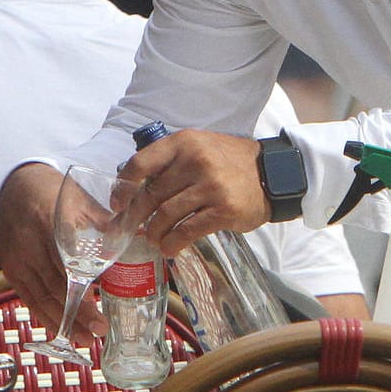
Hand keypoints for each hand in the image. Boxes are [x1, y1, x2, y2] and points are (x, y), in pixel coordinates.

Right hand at [0, 163, 103, 336]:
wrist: (16, 190)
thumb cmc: (55, 195)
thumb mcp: (81, 200)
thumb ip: (106, 221)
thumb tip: (142, 234)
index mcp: (48, 222)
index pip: (65, 262)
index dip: (82, 289)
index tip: (100, 305)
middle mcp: (28, 244)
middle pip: (55, 286)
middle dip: (77, 312)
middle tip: (99, 330)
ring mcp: (17, 259)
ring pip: (41, 298)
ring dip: (63, 321)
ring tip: (85, 338)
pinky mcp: (11, 271)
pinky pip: (30, 299)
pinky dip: (47, 316)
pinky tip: (63, 330)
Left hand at [119, 129, 269, 256]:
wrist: (272, 174)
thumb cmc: (229, 162)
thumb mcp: (199, 147)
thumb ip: (171, 161)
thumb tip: (135, 187)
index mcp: (184, 143)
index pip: (141, 163)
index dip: (124, 187)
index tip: (118, 203)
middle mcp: (195, 161)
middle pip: (151, 195)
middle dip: (135, 216)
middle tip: (129, 229)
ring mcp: (210, 186)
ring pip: (166, 215)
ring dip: (154, 233)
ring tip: (154, 239)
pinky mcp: (223, 209)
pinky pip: (187, 230)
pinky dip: (173, 243)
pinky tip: (170, 248)